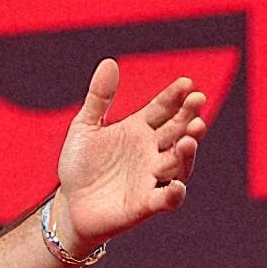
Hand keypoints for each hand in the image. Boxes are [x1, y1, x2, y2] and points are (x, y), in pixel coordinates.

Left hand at [54, 59, 206, 254]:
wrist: (69, 205)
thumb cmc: (81, 166)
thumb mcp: (85, 128)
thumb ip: (98, 98)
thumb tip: (109, 62)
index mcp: (140, 129)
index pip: (163, 109)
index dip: (175, 96)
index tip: (186, 83)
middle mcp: (152, 151)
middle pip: (177, 131)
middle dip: (189, 116)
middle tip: (197, 101)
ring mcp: (152, 178)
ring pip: (178, 163)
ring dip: (187, 151)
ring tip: (190, 137)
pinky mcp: (146, 205)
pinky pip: (166, 199)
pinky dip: (174, 194)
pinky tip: (176, 185)